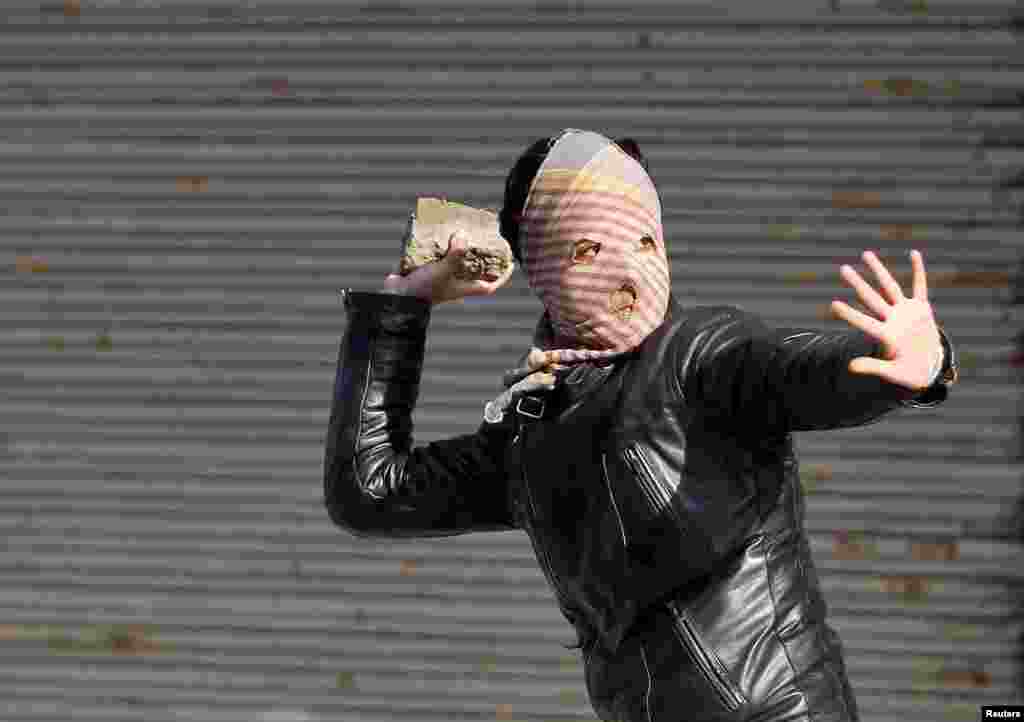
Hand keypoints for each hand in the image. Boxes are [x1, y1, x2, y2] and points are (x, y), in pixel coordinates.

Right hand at [381, 231, 513, 304]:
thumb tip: (463, 236)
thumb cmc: (423, 290)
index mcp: (463, 288)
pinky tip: (438, 234)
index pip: (490, 285)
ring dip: (459, 249)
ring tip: (462, 232)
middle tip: (485, 240)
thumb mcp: (443, 271)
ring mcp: (441, 278)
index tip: (510, 264)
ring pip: (455, 262)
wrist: (396, 297)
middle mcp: (454, 283)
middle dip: (481, 256)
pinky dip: (439, 246)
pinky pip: (437, 258)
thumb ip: (455, 255)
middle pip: (474, 270)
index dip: (502, 276)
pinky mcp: (426, 272)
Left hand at [830, 250, 942, 391]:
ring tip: (866, 254)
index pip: (864, 323)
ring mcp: (906, 313)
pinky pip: (920, 286)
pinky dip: (918, 271)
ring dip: (879, 271)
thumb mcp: (892, 373)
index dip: (850, 314)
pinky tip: (913, 254)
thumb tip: (849, 367)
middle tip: (842, 269)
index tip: (833, 304)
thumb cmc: (908, 373)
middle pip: (872, 298)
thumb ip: (873, 367)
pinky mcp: (922, 309)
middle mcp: (893, 320)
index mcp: (886, 336)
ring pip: (890, 287)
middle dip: (858, 283)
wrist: (928, 368)